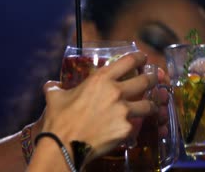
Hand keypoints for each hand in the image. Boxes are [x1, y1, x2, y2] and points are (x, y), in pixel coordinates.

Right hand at [40, 51, 157, 160]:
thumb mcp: (54, 97)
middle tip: (154, 79)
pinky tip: (134, 127)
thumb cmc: (59, 119)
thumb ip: (55, 87)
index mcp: (100, 79)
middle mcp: (116, 92)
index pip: (128, 61)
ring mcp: (123, 111)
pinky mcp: (126, 129)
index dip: (139, 57)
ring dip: (152, 104)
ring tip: (152, 105)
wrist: (64, 146)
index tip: (143, 58)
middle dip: (153, 78)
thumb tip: (50, 85)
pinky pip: (137, 125)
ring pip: (148, 104)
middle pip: (146, 80)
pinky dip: (136, 125)